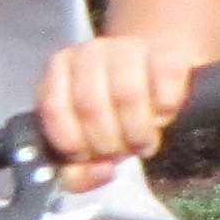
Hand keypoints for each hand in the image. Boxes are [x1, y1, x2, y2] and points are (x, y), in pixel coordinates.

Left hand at [31, 33, 196, 187]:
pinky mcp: (166, 52)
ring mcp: (127, 47)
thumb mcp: (87, 142)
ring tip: (143, 142)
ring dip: (138, 132)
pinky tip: (163, 116)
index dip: (73, 142)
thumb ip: (77, 170)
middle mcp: (88, 53)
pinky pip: (164, 81)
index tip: (89, 157)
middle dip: (108, 142)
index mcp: (59, 70)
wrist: (156, 75)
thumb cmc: (114, 113)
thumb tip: (100, 172)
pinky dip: (165, 109)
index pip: (54, 108)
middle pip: (90, 105)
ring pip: (127, 95)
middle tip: (122, 151)